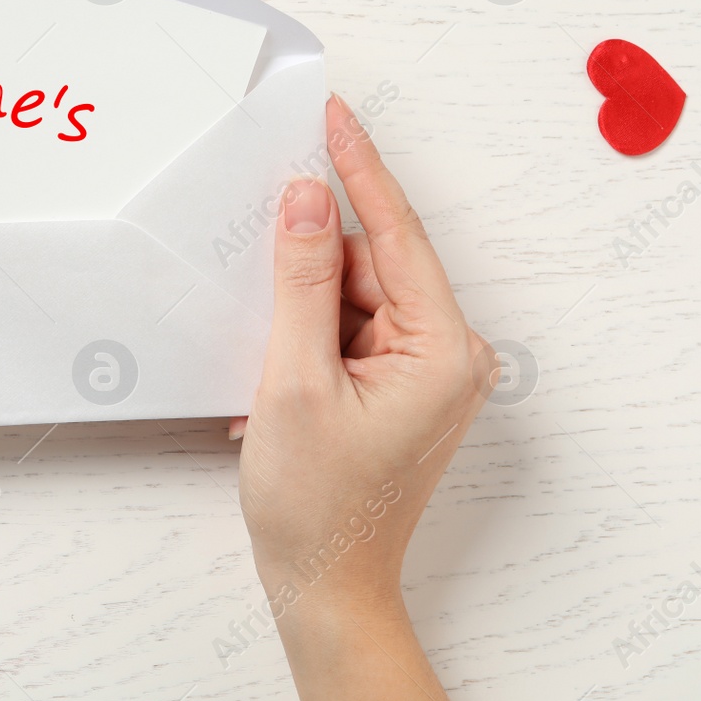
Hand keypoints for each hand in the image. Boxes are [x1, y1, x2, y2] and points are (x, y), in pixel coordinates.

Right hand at [237, 95, 490, 700]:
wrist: (322, 582)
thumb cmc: (317, 504)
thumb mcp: (295, 380)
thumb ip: (302, 281)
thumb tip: (308, 201)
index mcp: (441, 350)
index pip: (398, 234)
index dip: (359, 170)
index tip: (334, 118)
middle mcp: (444, 354)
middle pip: (370, 264)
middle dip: (309, 258)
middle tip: (255, 237)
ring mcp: (420, 373)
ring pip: (351, 296)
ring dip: (299, 308)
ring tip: (266, 356)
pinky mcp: (393, 386)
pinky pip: (345, 328)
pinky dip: (302, 336)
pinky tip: (273, 370)